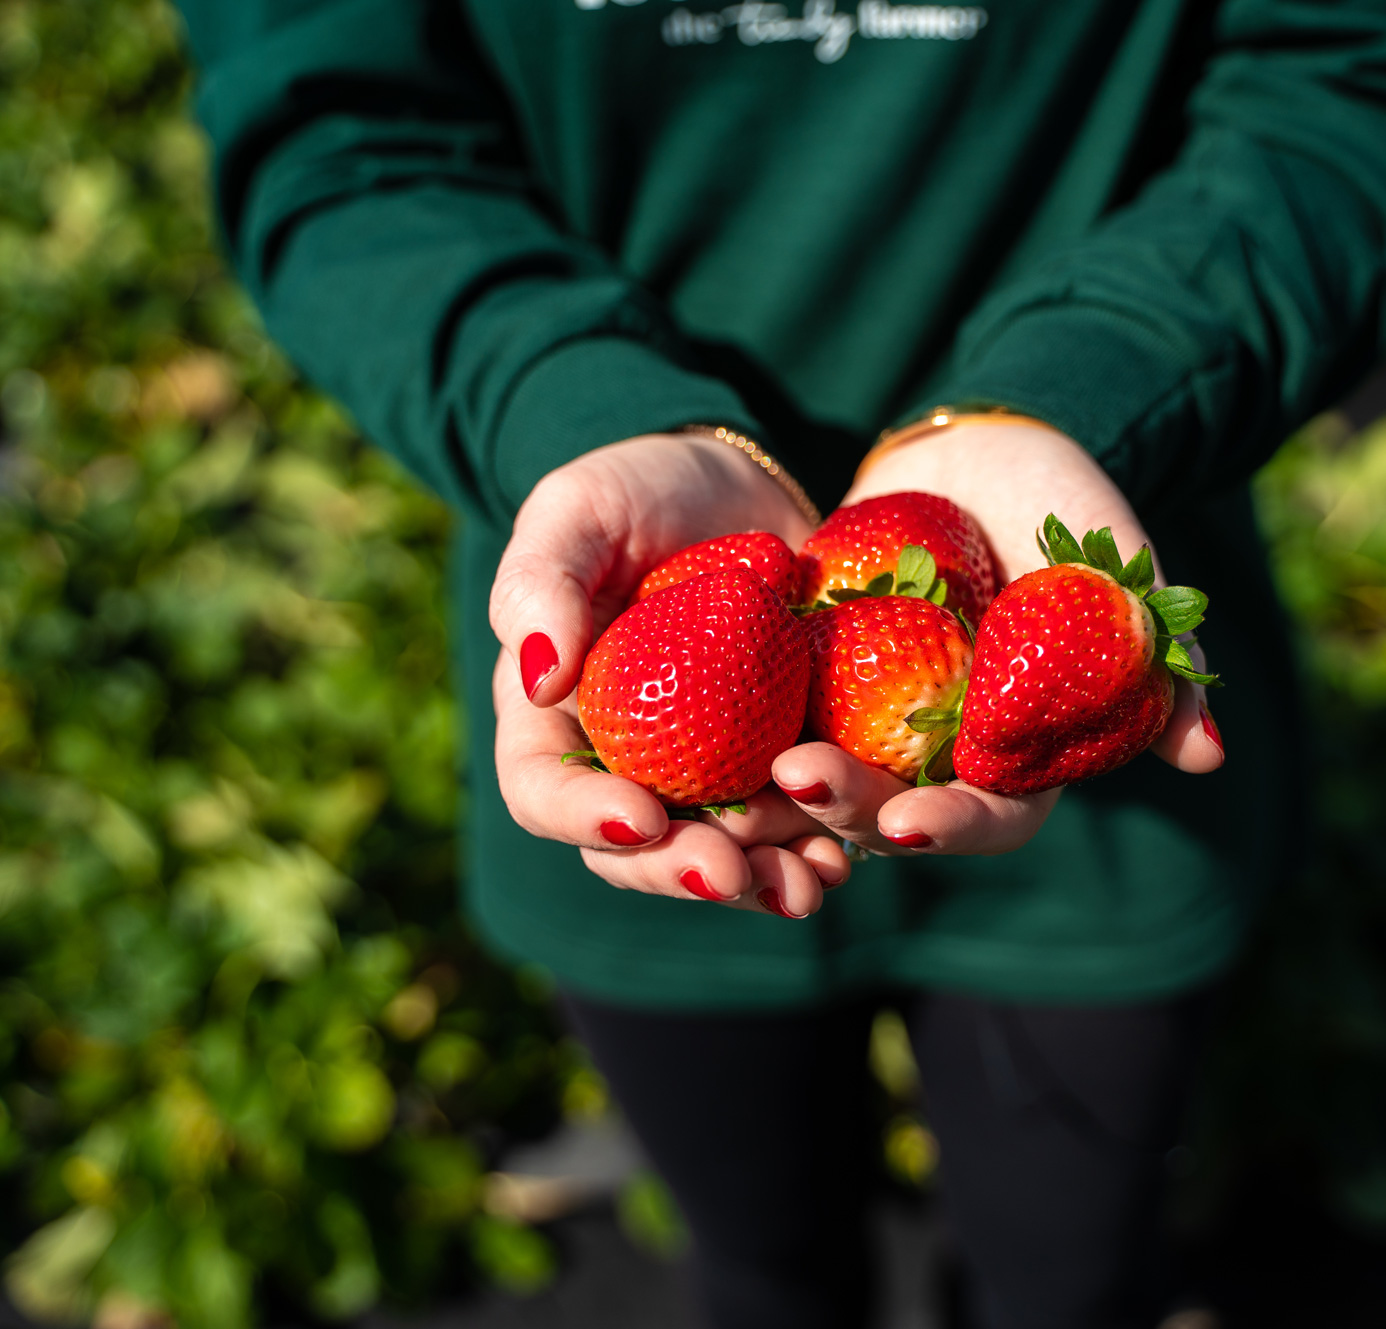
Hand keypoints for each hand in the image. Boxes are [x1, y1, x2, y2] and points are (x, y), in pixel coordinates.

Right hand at [488, 434, 847, 916]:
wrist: (742, 488)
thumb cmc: (638, 490)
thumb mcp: (578, 509)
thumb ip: (542, 582)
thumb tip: (536, 680)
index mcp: (555, 719)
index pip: (545, 792)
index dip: (584, 818)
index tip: (641, 817)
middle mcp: (626, 766)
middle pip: (636, 852)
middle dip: (682, 872)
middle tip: (731, 874)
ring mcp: (707, 776)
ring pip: (720, 855)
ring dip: (761, 881)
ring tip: (807, 883)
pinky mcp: (780, 764)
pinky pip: (796, 824)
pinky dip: (820, 844)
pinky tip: (850, 855)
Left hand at [769, 420, 1225, 857]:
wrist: (981, 442)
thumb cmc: (1065, 498)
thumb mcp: (1118, 563)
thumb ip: (1160, 655)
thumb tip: (1211, 759)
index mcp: (1022, 745)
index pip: (996, 815)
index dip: (955, 828)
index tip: (908, 825)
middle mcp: (947, 750)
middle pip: (898, 810)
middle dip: (849, 806)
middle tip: (798, 782)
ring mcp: (880, 718)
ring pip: (830, 779)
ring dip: (785, 791)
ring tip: (744, 778)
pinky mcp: (820, 680)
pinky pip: (777, 718)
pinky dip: (743, 734)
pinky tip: (703, 733)